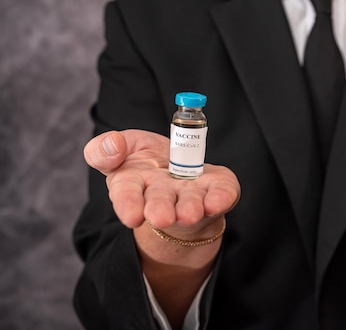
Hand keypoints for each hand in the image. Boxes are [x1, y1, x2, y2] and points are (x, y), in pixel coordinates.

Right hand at [84, 130, 239, 233]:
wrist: (181, 174)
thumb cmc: (149, 164)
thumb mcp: (124, 146)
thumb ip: (105, 147)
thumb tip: (112, 144)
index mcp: (134, 185)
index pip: (126, 196)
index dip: (128, 205)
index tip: (132, 216)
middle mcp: (164, 196)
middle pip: (160, 204)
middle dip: (160, 210)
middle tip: (162, 217)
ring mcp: (192, 196)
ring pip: (191, 204)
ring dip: (190, 208)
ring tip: (190, 214)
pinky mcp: (217, 191)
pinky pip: (222, 195)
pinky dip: (220, 199)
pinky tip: (217, 202)